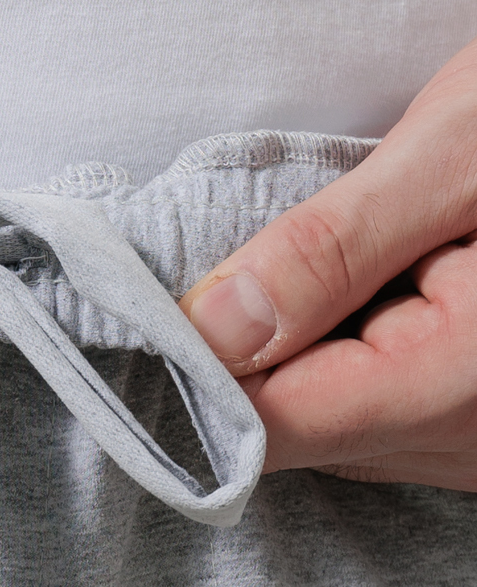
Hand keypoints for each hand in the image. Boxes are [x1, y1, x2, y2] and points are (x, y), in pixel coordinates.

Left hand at [180, 35, 476, 489]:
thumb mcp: (463, 150)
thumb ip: (331, 248)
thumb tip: (209, 326)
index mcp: (466, 383)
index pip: (269, 428)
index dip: (191, 376)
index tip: (143, 312)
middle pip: (296, 436)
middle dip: (244, 360)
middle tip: (229, 267)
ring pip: (336, 434)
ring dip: (300, 362)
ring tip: (320, 273)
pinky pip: (385, 424)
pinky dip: (351, 366)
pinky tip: (370, 302)